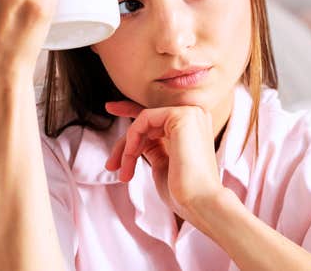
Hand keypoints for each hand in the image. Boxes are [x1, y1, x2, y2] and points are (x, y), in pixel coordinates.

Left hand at [104, 101, 224, 223]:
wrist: (200, 203)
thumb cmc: (183, 193)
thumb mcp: (163, 165)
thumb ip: (153, 147)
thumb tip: (137, 140)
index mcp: (192, 129)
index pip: (157, 118)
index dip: (131, 110)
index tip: (111, 108)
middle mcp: (194, 117)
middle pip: (147, 122)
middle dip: (124, 144)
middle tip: (111, 165)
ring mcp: (190, 113)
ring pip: (143, 121)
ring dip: (127, 147)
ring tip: (124, 172)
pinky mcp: (182, 115)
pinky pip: (144, 119)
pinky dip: (132, 139)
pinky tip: (130, 157)